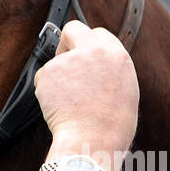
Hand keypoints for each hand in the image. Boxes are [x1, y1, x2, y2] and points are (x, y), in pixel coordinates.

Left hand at [35, 20, 138, 156]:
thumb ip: (110, 71)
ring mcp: (69, 60)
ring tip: (70, 105)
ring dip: (58, 78)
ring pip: (56, 62)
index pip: (98, 34)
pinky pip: (43, 79)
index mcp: (116, 55)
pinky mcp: (48, 72)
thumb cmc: (112, 128)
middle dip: (67, 43)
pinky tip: (60, 109)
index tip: (84, 57)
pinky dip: (47, 93)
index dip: (89, 46)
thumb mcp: (125, 91)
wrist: (93, 141)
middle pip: (74, 29)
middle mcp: (93, 50)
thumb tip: (96, 67)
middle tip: (65, 61)